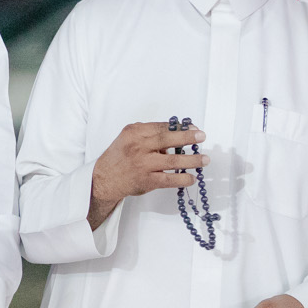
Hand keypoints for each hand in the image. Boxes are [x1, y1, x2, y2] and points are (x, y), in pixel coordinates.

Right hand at [88, 121, 207, 229]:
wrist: (103, 179)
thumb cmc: (119, 157)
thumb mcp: (128, 138)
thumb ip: (148, 135)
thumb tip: (174, 136)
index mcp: (134, 133)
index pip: (161, 127)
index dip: (180, 127)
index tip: (194, 128)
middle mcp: (138, 147)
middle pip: (167, 139)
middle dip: (188, 138)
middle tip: (202, 137)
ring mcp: (143, 165)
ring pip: (172, 160)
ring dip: (192, 160)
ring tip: (204, 159)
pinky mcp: (146, 181)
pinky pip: (169, 179)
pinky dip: (182, 179)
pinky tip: (192, 178)